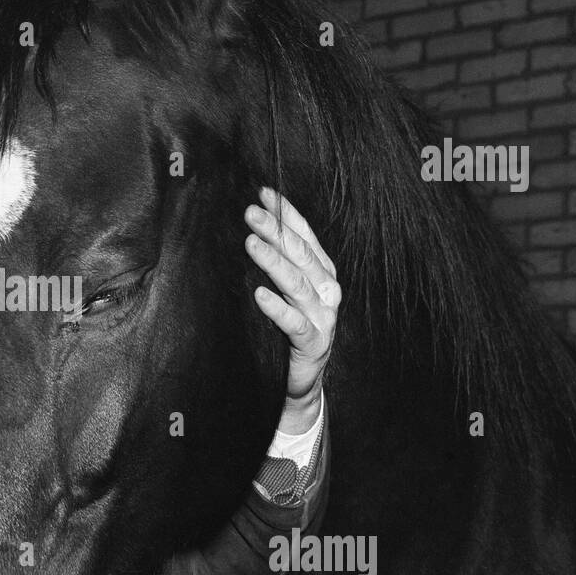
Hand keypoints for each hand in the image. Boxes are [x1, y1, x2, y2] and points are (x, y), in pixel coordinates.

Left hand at [245, 187, 340, 434]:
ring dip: (274, 262)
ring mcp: (323, 317)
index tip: (263, 193)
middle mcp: (327, 291)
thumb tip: (248, 228)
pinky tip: (260, 295)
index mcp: (321, 273)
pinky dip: (277, 308)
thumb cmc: (286, 329)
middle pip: (301, 255)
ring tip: (251, 244)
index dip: (286, 214)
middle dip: (275, 231)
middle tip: (249, 212)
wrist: (299, 380)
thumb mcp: (283, 292)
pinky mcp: (314, 343)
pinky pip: (294, 323)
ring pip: (298, 284)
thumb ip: (275, 264)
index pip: (304, 237)